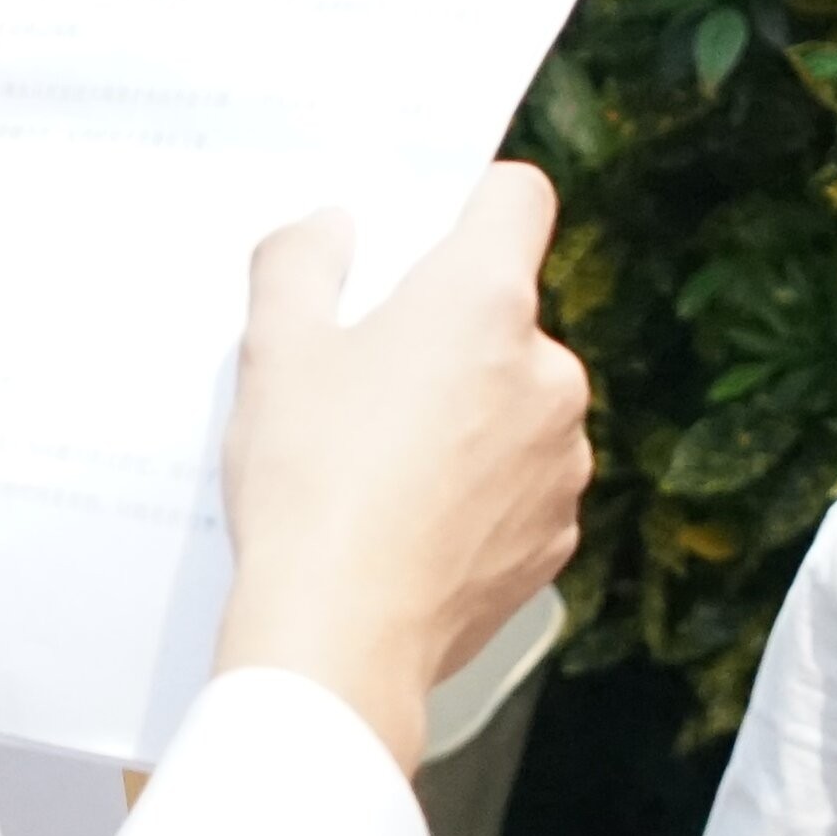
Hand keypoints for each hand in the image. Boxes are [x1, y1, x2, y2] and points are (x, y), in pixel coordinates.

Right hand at [211, 166, 589, 776]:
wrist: (340, 637)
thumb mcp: (274, 350)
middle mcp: (548, 370)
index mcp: (484, 301)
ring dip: (470, 417)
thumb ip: (301, 261)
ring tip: (384, 464)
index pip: (518, 198)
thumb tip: (330, 228)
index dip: (473, 203)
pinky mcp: (557, 534)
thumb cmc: (308, 485)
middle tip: (368, 378)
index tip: (430, 233)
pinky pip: (521, 484)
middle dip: (450, 335)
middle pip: (508, 314)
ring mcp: (562, 458)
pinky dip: (480, 492)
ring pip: (518, 403)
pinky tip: (412, 521)